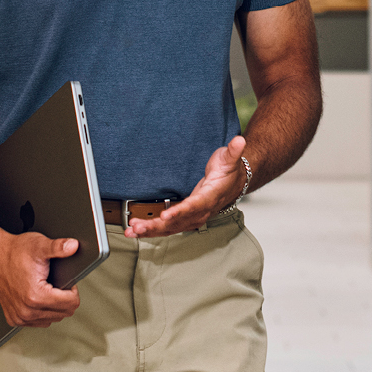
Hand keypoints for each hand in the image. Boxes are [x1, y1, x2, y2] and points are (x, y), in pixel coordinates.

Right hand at [0, 230, 81, 327]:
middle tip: (55, 284)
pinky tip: (37, 298)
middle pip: (64, 313)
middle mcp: (27, 311)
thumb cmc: (14, 252)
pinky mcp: (14, 319)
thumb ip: (58, 247)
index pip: (71, 303)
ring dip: (54, 307)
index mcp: (36, 296)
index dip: (73, 290)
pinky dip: (42, 312)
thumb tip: (74, 246)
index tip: (66, 281)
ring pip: (52, 319)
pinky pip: (38, 322)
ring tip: (46, 289)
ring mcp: (20, 317)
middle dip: (64, 298)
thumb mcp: (39, 245)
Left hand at [124, 136, 246, 237]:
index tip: (166, 216)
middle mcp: (202, 211)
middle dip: (157, 226)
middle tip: (139, 227)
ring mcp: (193, 217)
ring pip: (171, 228)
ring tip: (132, 231)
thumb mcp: (230, 159)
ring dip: (151, 230)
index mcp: (211, 197)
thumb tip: (239, 140)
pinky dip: (153, 229)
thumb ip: (233, 151)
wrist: (234, 184)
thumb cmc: (229, 172)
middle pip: (179, 222)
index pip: (195, 205)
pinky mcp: (186, 218)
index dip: (181, 211)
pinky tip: (137, 229)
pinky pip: (169, 227)